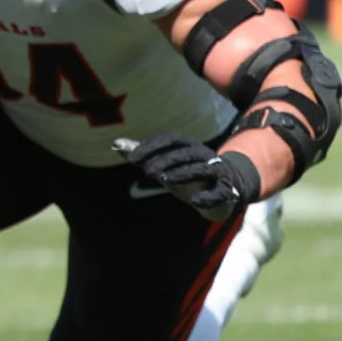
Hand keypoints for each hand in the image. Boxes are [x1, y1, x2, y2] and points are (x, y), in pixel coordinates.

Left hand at [113, 132, 259, 221]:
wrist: (223, 190)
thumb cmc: (187, 174)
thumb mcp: (163, 164)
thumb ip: (142, 154)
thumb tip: (115, 144)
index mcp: (187, 145)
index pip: (169, 139)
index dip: (150, 146)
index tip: (131, 159)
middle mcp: (203, 154)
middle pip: (184, 153)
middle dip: (165, 160)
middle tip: (147, 171)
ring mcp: (217, 171)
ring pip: (201, 168)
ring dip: (183, 173)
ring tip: (166, 180)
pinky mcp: (226, 189)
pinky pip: (220, 191)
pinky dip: (208, 196)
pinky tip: (194, 201)